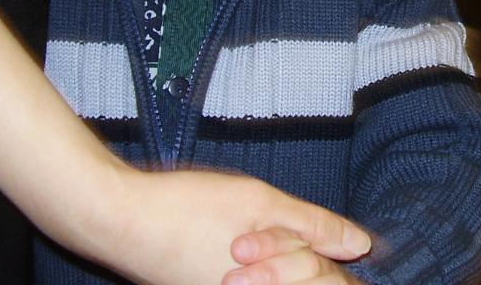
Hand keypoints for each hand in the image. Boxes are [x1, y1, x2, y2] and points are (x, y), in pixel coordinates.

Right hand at [98, 168, 370, 284]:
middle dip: (304, 258)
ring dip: (279, 259)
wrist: (119, 220)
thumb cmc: (189, 207)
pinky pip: (252, 284)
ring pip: (277, 282)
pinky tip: (230, 240)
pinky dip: (256, 266)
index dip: (331, 264)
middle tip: (263, 227)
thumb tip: (361, 245)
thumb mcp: (261, 204)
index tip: (317, 240)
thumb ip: (314, 226)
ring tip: (244, 232)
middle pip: (303, 284)